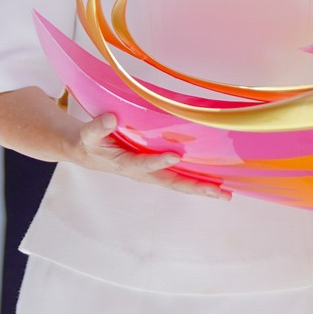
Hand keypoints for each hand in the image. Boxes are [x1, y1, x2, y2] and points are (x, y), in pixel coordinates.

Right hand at [69, 111, 229, 199]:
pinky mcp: (156, 170)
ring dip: (201, 189)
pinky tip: (216, 185)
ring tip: (225, 195)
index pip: (143, 164)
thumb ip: (98, 127)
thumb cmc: (90, 141)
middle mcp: (142, 172)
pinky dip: (197, 182)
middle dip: (194, 187)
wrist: (88, 152)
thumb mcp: (88, 134)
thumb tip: (111, 118)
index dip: (157, 162)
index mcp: (124, 163)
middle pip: (170, 182)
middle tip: (218, 193)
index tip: (174, 156)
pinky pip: (179, 178)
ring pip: (178, 183)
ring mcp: (151, 173)